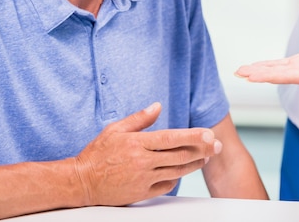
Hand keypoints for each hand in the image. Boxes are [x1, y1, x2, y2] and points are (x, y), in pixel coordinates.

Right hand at [73, 102, 221, 205]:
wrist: (82, 182)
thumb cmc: (97, 154)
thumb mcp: (115, 129)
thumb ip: (139, 119)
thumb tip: (157, 106)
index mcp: (137, 144)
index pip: (172, 138)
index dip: (193, 136)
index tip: (209, 134)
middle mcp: (142, 162)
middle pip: (179, 155)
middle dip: (202, 150)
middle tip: (217, 145)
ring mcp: (143, 179)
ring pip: (177, 170)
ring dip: (194, 164)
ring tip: (206, 156)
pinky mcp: (141, 193)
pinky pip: (166, 185)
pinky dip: (178, 177)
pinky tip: (184, 170)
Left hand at [235, 46, 298, 85]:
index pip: (286, 76)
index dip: (269, 76)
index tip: (254, 77)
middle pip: (276, 75)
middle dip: (257, 74)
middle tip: (238, 73)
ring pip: (275, 70)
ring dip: (258, 70)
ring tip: (240, 71)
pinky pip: (280, 65)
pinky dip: (267, 65)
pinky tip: (255, 66)